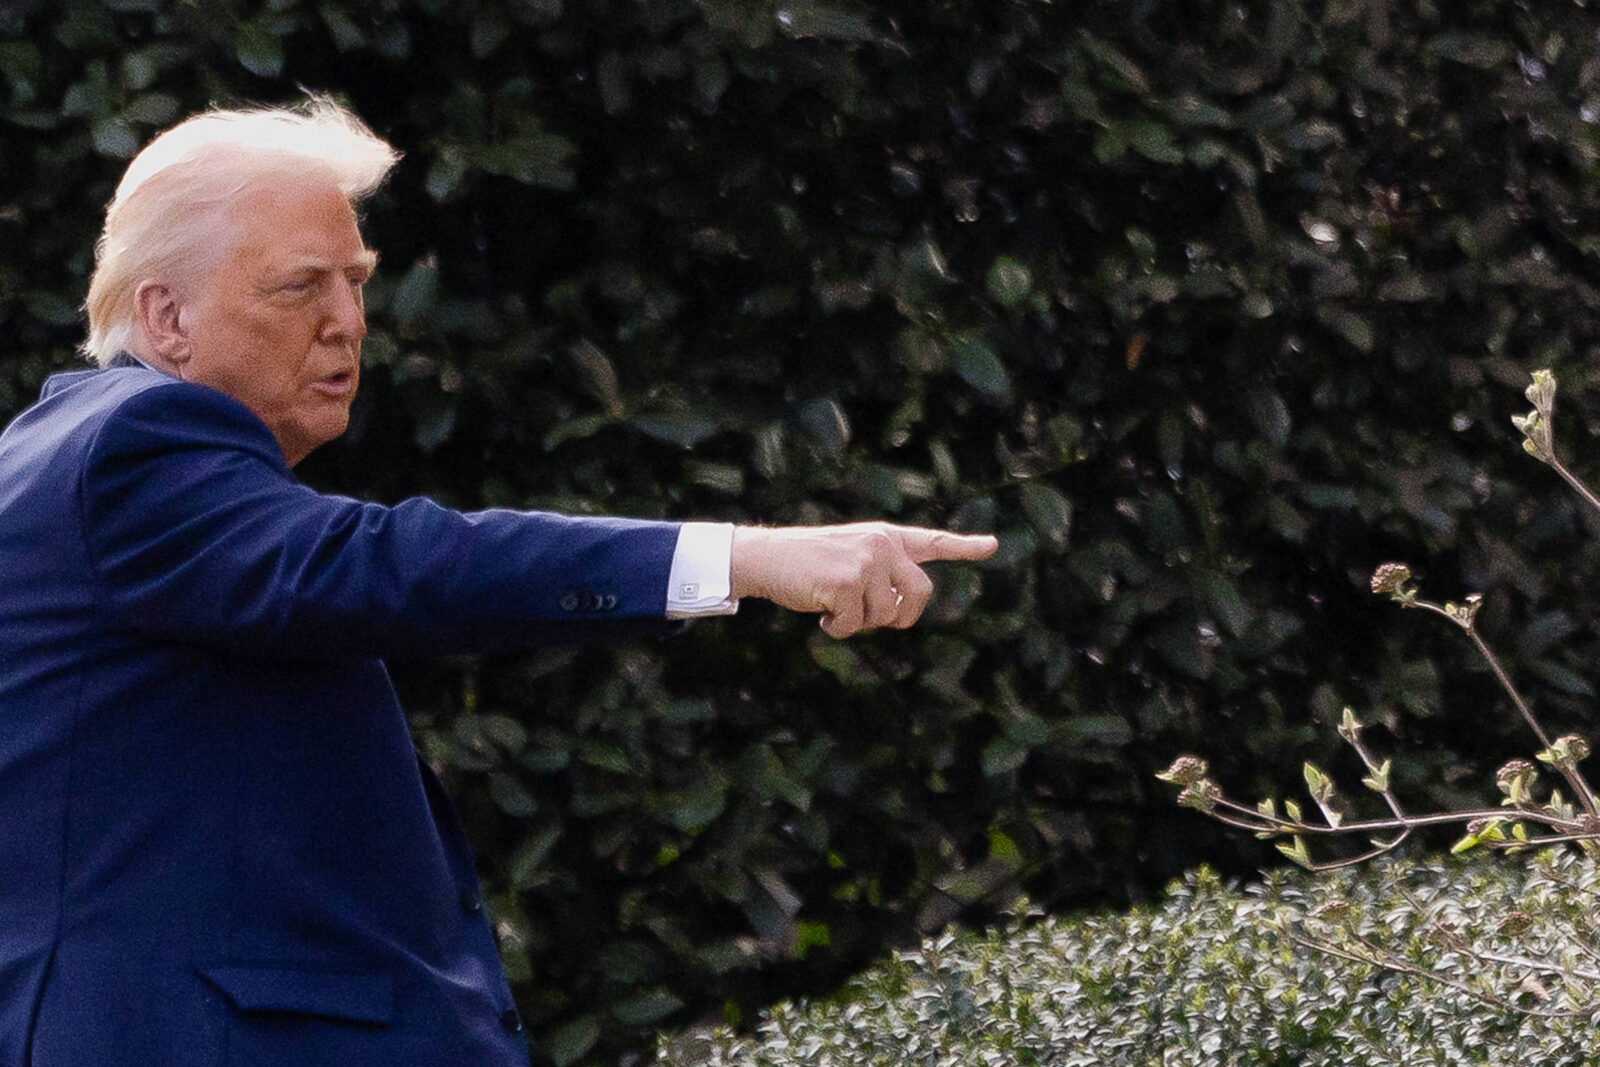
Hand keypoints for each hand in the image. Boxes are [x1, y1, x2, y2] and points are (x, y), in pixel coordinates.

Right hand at [730, 522, 997, 637]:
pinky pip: (855, 625)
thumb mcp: (850, 557)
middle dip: (901, 617)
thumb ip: (881, 573)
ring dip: (858, 621)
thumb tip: (902, 610)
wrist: (766, 557)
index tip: (991, 545)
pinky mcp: (848, 582)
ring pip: (885, 616)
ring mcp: (867, 562)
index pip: (931, 542)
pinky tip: (820, 611)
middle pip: (921, 595)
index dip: (963, 546)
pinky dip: (836, 628)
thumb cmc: (805, 564)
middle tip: (869, 618)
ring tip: (832, 603)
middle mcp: (883, 544)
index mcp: (885, 537)